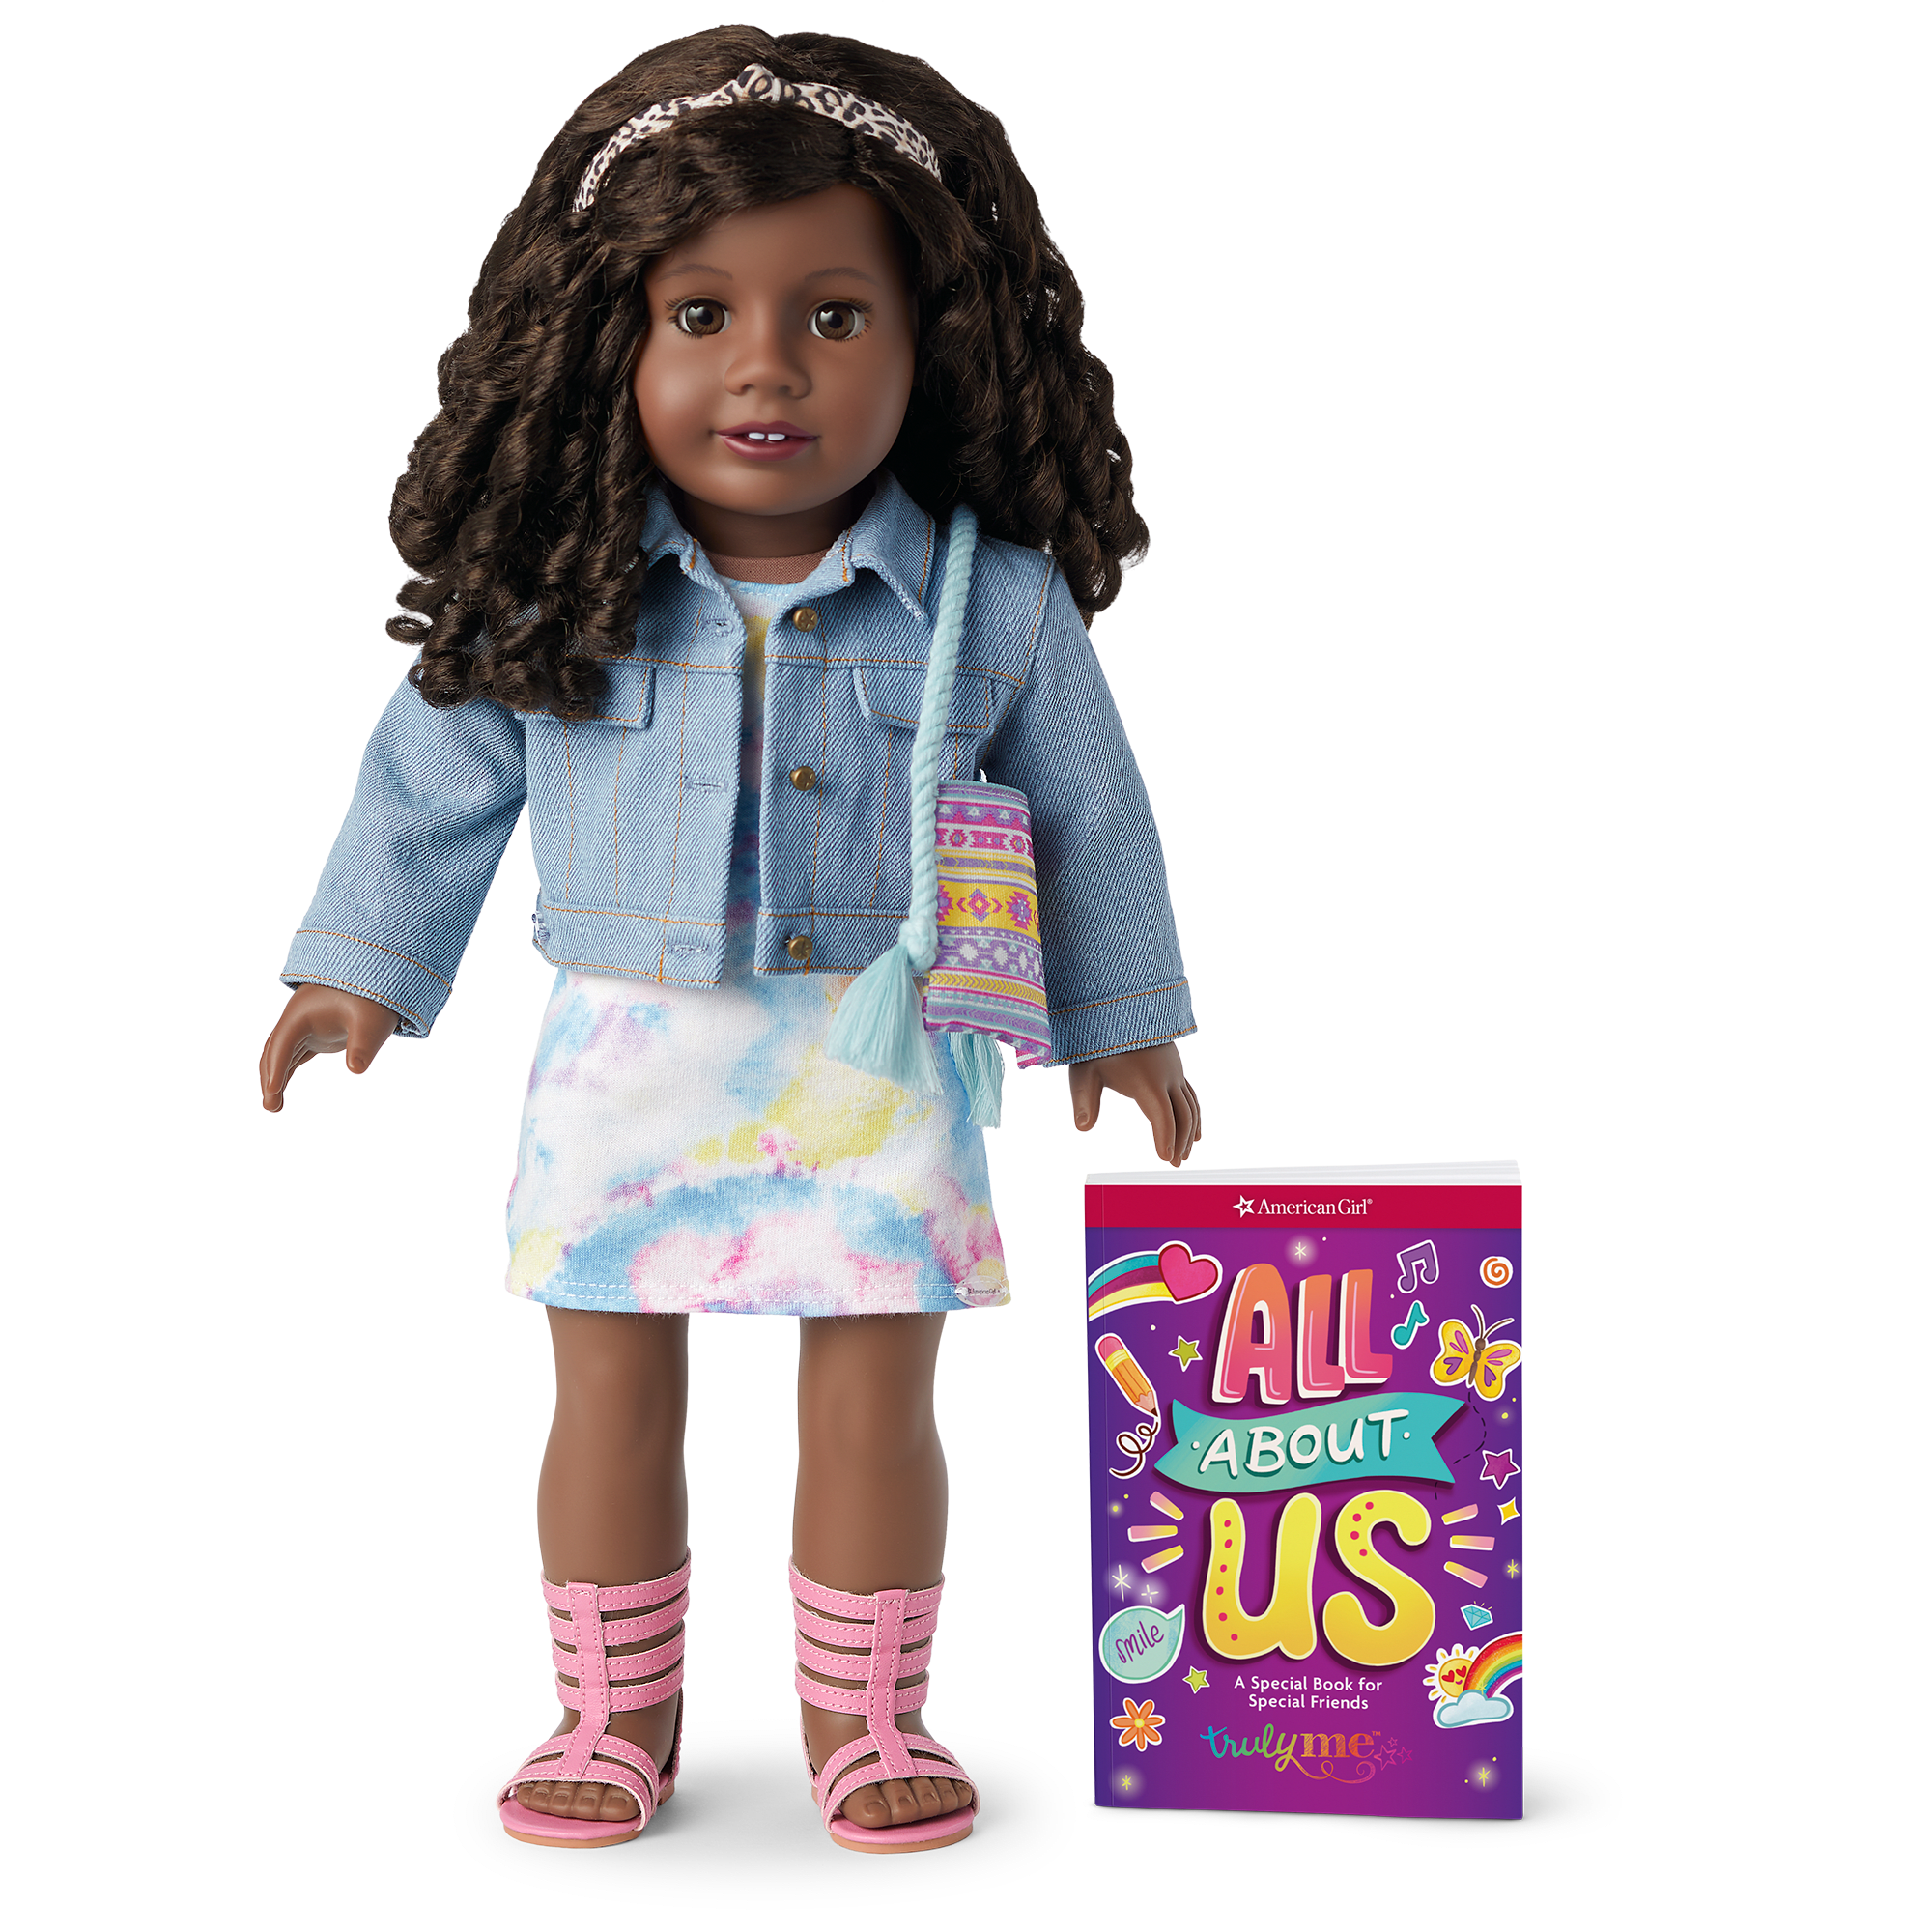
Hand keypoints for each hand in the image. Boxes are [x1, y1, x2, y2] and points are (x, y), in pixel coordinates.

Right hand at [260, 985, 400, 1112]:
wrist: (379, 976)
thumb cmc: (374, 996)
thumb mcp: (372, 1021)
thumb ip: (363, 1045)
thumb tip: (357, 1069)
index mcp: (302, 1012)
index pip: (283, 1042)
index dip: (276, 1068)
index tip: (272, 1091)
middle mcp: (297, 1019)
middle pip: (274, 1050)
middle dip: (270, 1077)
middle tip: (272, 1107)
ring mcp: (305, 1026)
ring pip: (281, 1054)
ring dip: (276, 1077)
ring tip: (274, 1107)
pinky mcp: (316, 1033)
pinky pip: (294, 1054)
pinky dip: (286, 1071)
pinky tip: (280, 1090)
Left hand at [1068, 1042, 1201, 1167]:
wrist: (1118, 1008)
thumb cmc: (1097, 1043)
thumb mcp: (1085, 1071)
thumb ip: (1083, 1100)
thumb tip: (1082, 1128)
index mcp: (1148, 1080)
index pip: (1163, 1117)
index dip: (1166, 1139)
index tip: (1164, 1160)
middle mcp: (1167, 1076)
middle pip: (1183, 1116)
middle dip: (1180, 1142)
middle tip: (1174, 1165)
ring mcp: (1174, 1070)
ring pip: (1191, 1106)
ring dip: (1190, 1132)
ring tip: (1184, 1155)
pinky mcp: (1174, 1066)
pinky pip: (1190, 1095)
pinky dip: (1194, 1115)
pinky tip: (1194, 1130)